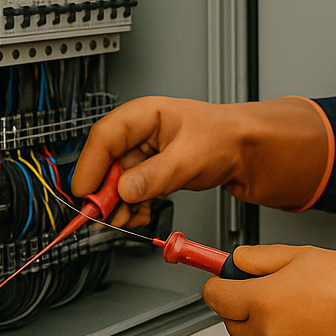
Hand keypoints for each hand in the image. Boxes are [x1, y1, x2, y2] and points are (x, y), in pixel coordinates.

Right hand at [71, 97, 329, 228]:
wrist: (250, 151)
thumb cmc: (227, 138)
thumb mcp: (190, 158)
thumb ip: (156, 175)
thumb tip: (125, 190)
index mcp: (145, 115)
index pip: (104, 138)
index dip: (90, 166)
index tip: (84, 193)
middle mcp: (140, 133)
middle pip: (106, 163)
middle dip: (104, 192)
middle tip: (102, 216)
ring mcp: (145, 153)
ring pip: (116, 182)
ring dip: (117, 204)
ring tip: (126, 220)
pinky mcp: (152, 172)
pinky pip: (130, 191)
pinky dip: (131, 207)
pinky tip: (139, 216)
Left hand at [200, 244, 335, 335]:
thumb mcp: (299, 254)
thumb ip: (258, 258)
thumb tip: (237, 261)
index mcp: (259, 301)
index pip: (215, 296)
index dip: (219, 286)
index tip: (224, 282)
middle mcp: (265, 334)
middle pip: (233, 325)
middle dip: (243, 309)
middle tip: (268, 295)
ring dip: (265, 334)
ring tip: (298, 316)